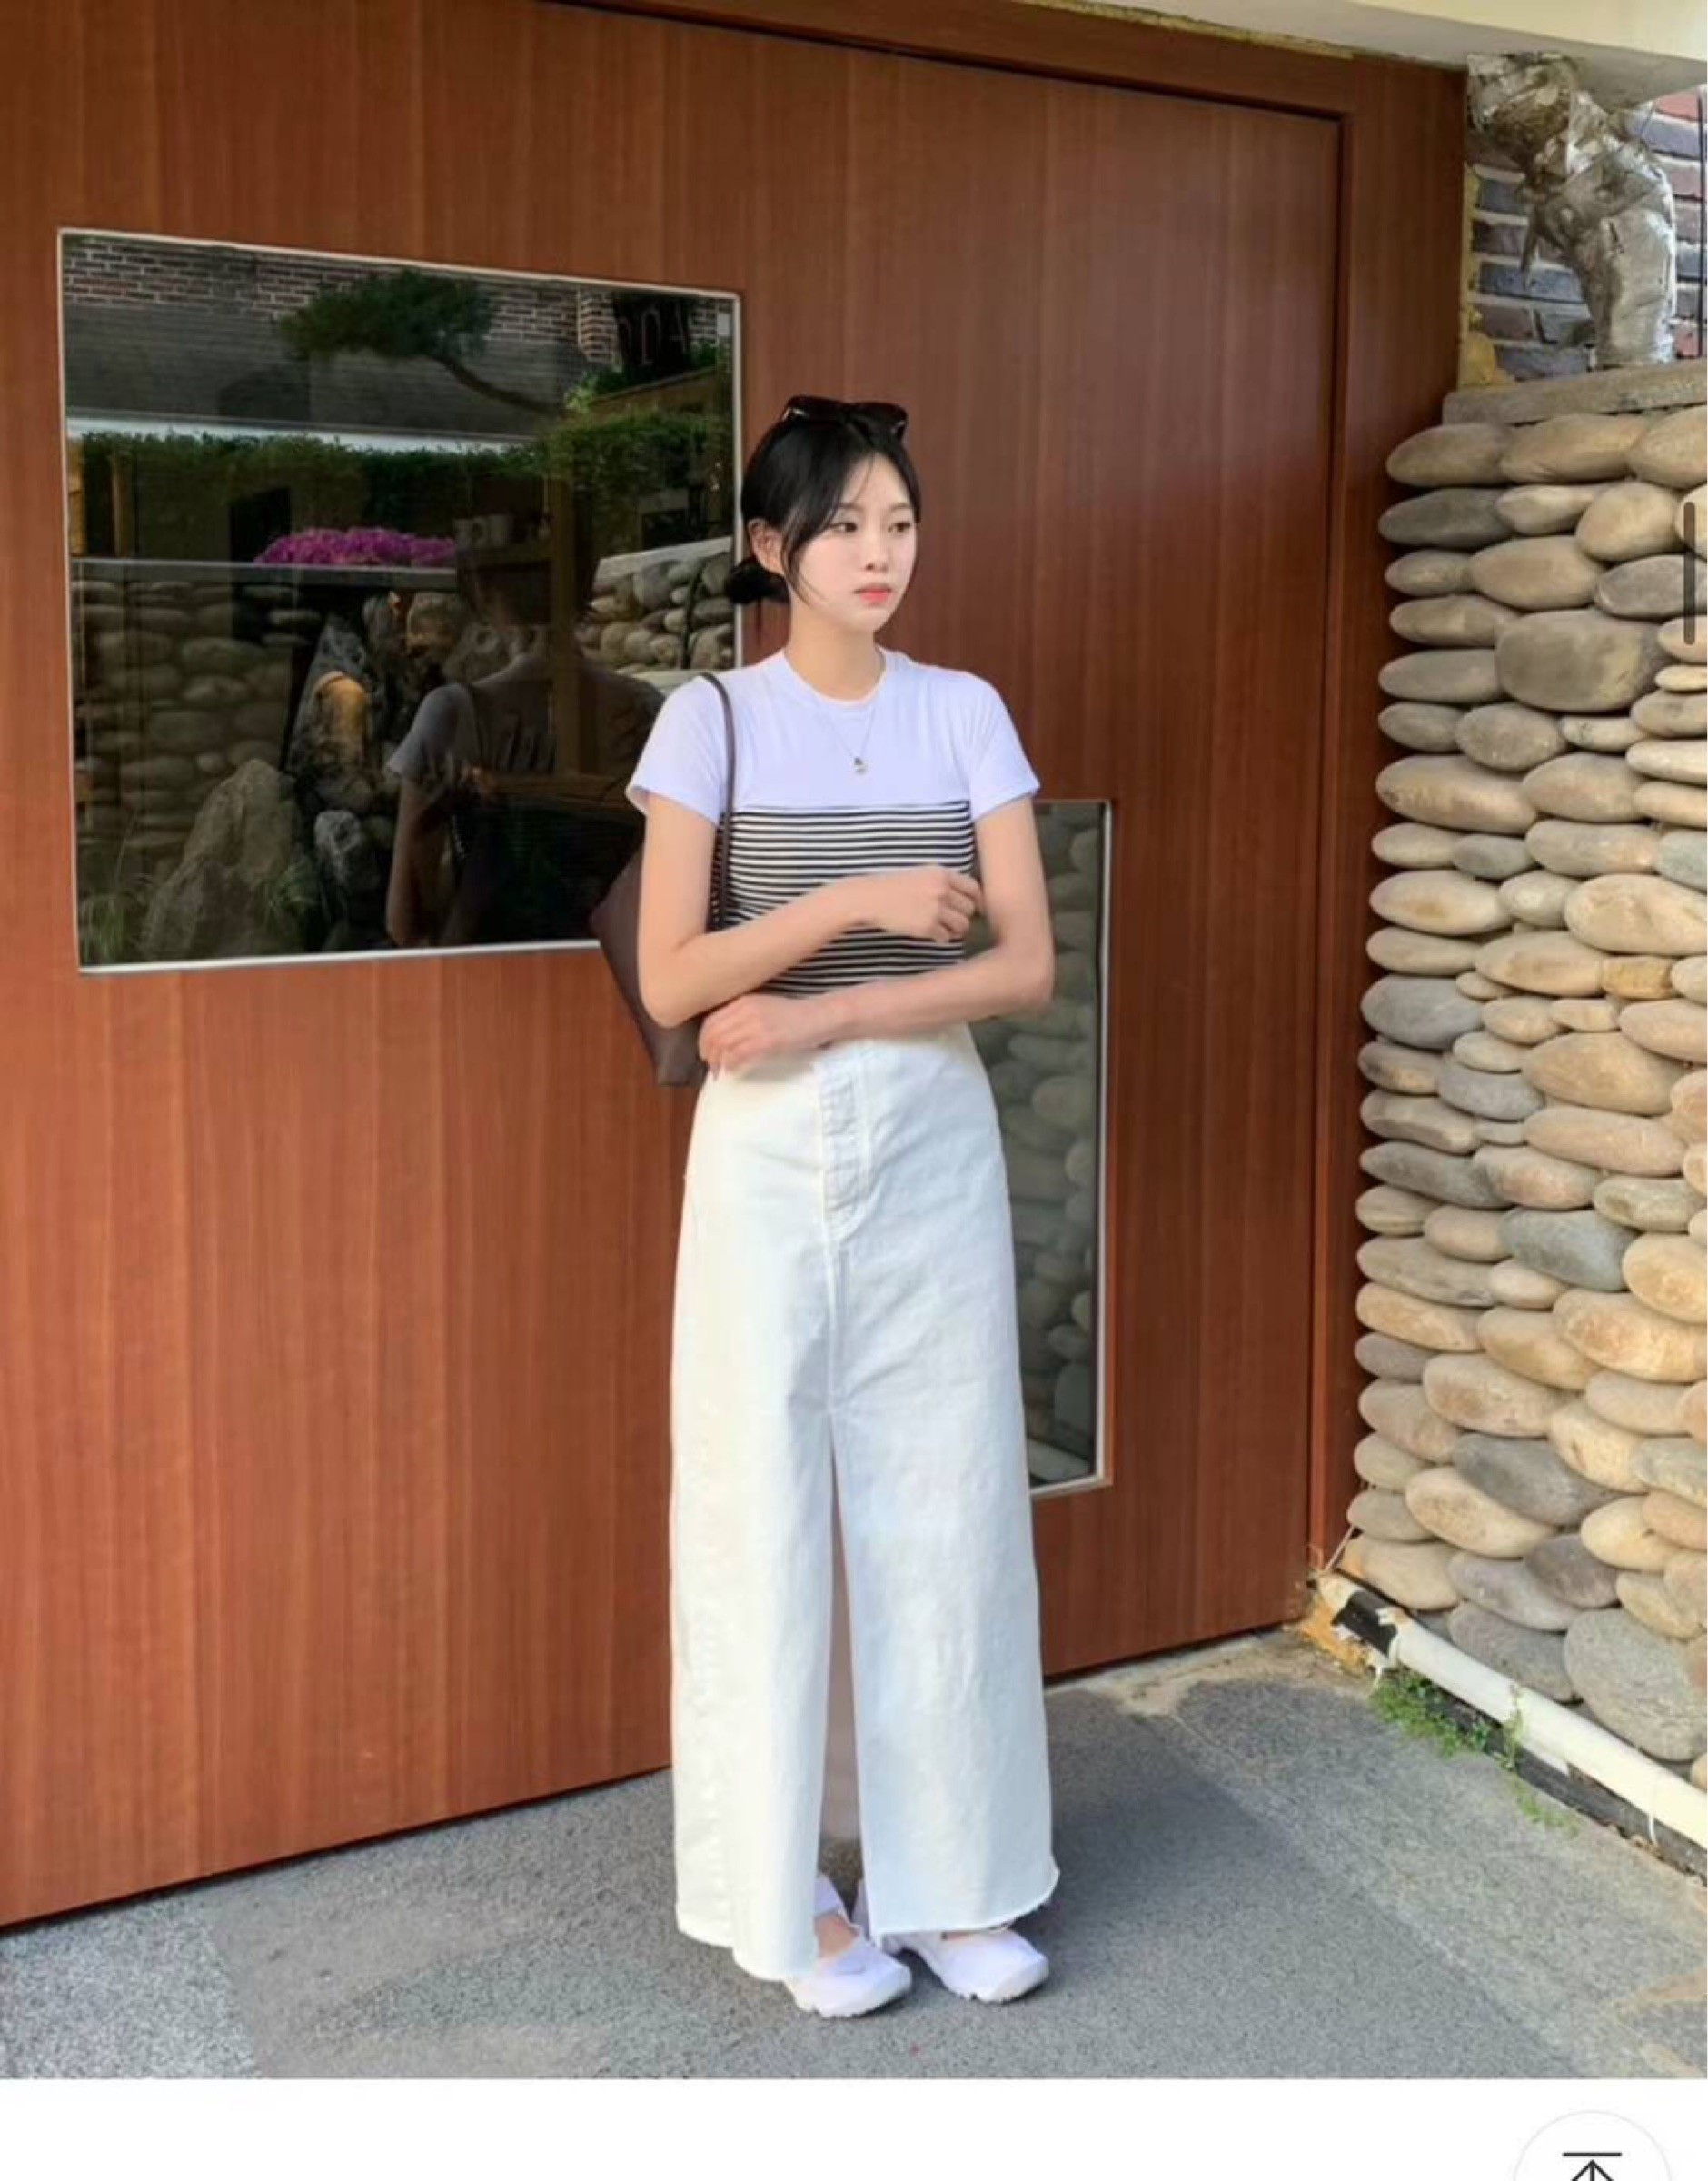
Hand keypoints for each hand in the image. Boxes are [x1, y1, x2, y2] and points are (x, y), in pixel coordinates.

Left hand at [698, 993, 834, 1074]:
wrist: (821, 1016)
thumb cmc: (796, 1016)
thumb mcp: (765, 1008)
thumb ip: (745, 1017)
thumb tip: (728, 1037)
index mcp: (744, 1002)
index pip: (711, 1021)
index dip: (703, 1040)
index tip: (705, 1052)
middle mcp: (746, 1011)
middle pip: (713, 1034)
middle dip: (707, 1053)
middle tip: (711, 1067)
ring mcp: (756, 1026)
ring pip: (722, 1045)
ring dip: (717, 1062)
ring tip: (719, 1072)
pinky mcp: (767, 1041)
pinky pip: (738, 1054)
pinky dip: (731, 1064)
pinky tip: (733, 1070)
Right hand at [850, 866, 982, 942]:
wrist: (870, 898)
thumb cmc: (894, 887)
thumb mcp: (922, 874)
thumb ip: (944, 882)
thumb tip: (969, 900)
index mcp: (942, 874)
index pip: (974, 888)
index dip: (977, 901)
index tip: (975, 909)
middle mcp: (942, 890)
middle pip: (970, 909)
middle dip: (963, 916)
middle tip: (951, 920)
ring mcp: (935, 908)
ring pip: (962, 925)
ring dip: (955, 929)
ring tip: (942, 928)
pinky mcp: (927, 926)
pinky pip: (946, 937)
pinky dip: (940, 937)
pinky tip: (930, 933)